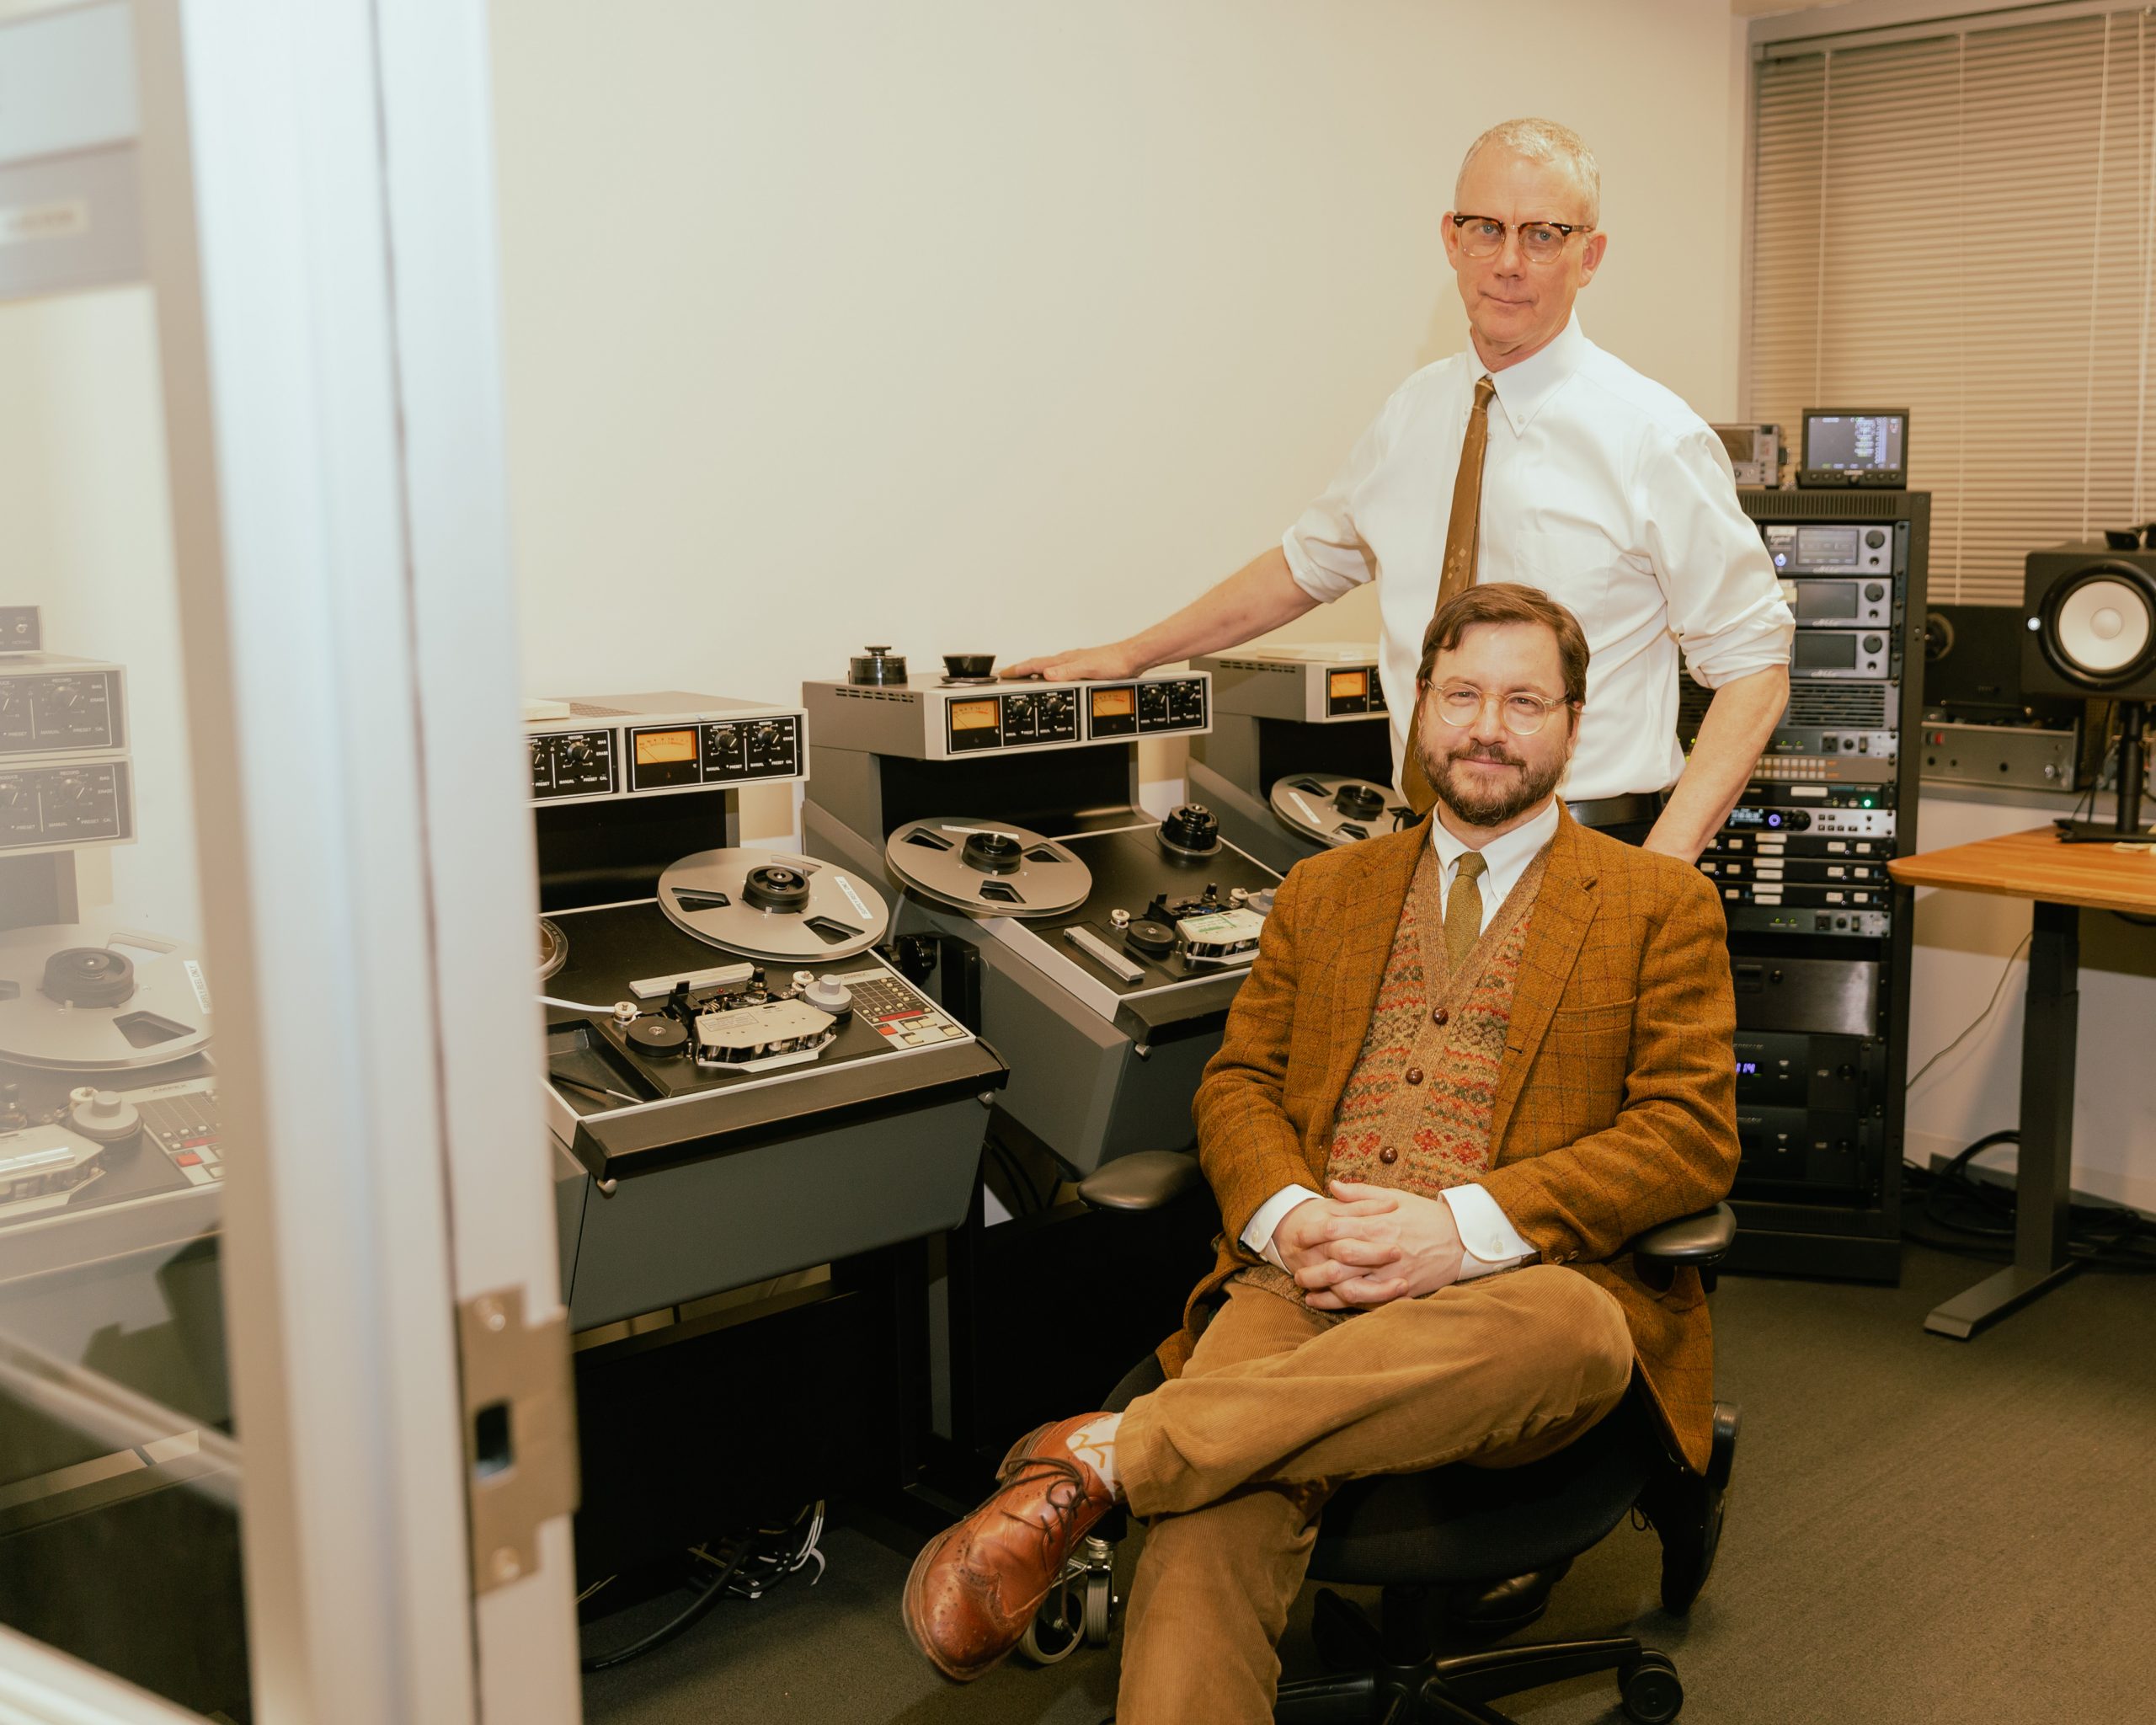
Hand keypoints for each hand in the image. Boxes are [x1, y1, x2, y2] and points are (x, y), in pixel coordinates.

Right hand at [1002, 644, 1140, 680]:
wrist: (1132, 658)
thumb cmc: (1115, 662)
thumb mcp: (1089, 670)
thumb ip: (1067, 671)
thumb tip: (1047, 673)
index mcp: (1066, 660)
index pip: (1036, 664)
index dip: (1019, 670)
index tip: (1004, 673)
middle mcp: (1068, 660)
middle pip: (1039, 664)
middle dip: (1022, 670)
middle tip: (1009, 675)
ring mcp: (1076, 662)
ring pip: (1049, 667)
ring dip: (1035, 671)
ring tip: (1027, 676)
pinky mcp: (1085, 667)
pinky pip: (1061, 671)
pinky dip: (1051, 674)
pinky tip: (1056, 677)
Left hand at [1293, 1180, 1465, 1310]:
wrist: (1462, 1241)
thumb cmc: (1425, 1216)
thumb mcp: (1395, 1197)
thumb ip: (1361, 1193)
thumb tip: (1332, 1186)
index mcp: (1379, 1225)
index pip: (1337, 1228)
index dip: (1313, 1233)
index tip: (1299, 1236)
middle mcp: (1383, 1252)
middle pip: (1338, 1262)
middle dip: (1312, 1266)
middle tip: (1296, 1268)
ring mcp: (1391, 1275)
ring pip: (1350, 1287)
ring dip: (1323, 1290)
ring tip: (1306, 1289)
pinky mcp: (1400, 1292)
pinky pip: (1367, 1302)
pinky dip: (1344, 1305)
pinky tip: (1327, 1303)